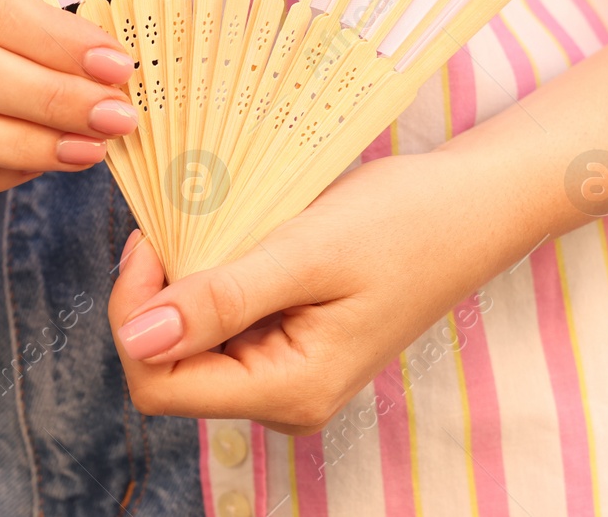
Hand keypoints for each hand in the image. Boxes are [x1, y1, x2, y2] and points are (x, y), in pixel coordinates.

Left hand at [106, 146, 544, 431]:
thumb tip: (137, 338)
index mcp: (289, 391)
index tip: (151, 239)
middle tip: (175, 223)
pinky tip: (234, 237)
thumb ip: (221, 300)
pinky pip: (222, 322)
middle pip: (168, 365)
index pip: (158, 382)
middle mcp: (283, 399)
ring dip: (184, 281)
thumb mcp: (305, 252)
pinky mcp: (290, 345)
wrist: (472, 207)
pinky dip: (212, 277)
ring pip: (189, 340)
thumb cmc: (403, 224)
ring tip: (210, 224)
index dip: (135, 312)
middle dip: (157, 294)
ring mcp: (287, 375)